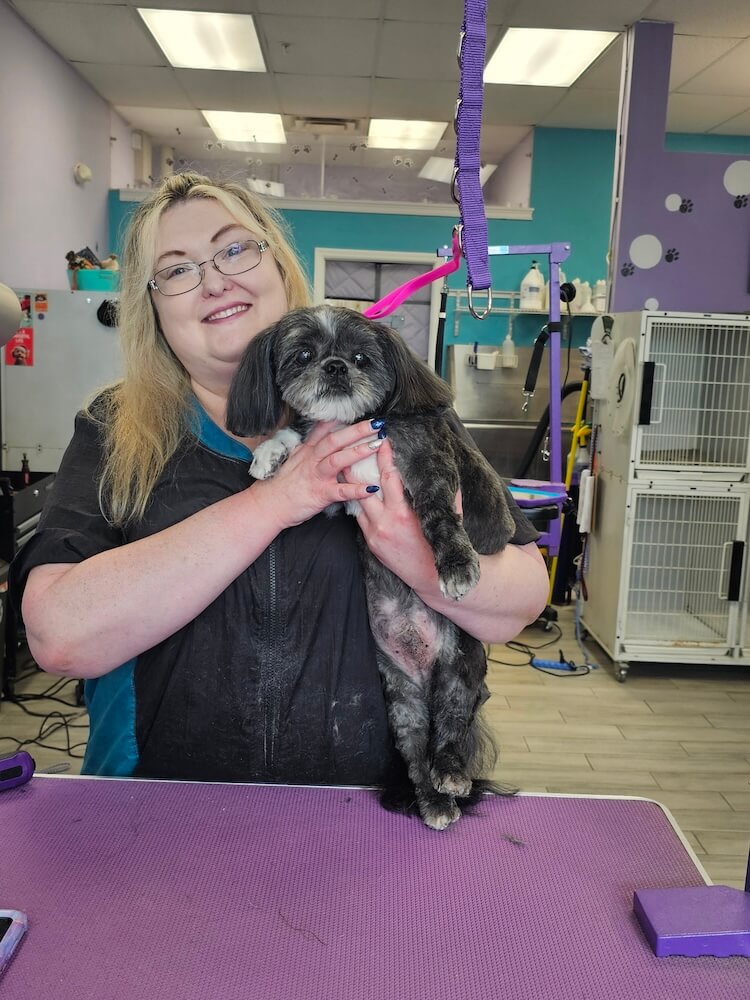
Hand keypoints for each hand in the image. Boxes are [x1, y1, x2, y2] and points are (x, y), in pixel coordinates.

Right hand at [254, 419, 383, 527]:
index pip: (324, 429)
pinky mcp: (321, 494)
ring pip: (338, 459)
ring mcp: (317, 476)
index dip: (341, 419)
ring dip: (359, 451)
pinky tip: (372, 487)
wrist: (270, 505)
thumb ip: (310, 446)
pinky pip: (341, 491)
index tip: (358, 410)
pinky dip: (357, 490)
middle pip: (335, 440)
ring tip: (378, 445)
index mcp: (308, 451)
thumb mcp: (295, 458)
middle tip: (377, 423)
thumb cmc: (283, 485)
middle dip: (357, 430)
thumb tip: (322, 433)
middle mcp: (313, 460)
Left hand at [348, 437, 452, 592]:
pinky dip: (358, 503)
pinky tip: (356, 491)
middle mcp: (385, 522)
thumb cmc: (440, 547)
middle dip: (358, 465)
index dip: (385, 457)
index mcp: (404, 513)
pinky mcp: (370, 542)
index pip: (389, 478)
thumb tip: (451, 475)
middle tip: (355, 446)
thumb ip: (450, 496)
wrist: (430, 578)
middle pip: (364, 486)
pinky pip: (359, 517)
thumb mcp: (450, 519)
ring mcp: (374, 533)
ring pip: (356, 501)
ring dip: (352, 483)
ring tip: (347, 465)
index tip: (383, 440)